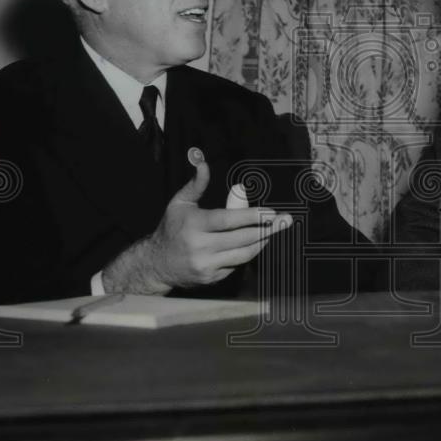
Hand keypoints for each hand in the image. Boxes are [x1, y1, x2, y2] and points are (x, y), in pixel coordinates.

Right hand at [102, 147, 290, 293]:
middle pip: (241, 238)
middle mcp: (200, 247)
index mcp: (194, 225)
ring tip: (274, 231)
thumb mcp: (179, 203)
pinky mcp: (211, 278)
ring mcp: (206, 265)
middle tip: (284, 221)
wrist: (156, 264)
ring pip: (243, 254)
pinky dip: (248, 254)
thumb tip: (203, 162)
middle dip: (266, 229)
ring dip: (262, 242)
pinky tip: (256, 243)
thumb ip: (196, 184)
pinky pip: (236, 266)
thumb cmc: (170, 229)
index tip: (270, 212)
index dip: (252, 216)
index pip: (228, 220)